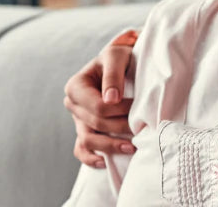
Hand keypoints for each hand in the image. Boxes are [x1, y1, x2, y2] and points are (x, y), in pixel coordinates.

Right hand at [63, 30, 137, 167]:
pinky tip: (106, 162)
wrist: (124, 62)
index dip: (119, 110)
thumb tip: (110, 99)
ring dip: (110, 146)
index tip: (138, 108)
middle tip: (144, 128)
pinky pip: (82, 150)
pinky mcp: (84, 130)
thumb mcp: (116, 56)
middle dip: (120, 127)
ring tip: (133, 147)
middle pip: (96, 124)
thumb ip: (113, 74)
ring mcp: (78, 119)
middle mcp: (73, 104)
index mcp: (76, 86)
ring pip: (89, 140)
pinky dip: (91, 158)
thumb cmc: (121, 57)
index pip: (97, 107)